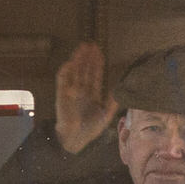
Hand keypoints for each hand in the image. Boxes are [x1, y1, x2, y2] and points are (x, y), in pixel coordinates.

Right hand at [55, 39, 117, 153]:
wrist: (76, 140)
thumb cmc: (90, 130)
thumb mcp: (106, 115)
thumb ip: (113, 101)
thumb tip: (122, 88)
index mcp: (92, 95)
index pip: (95, 75)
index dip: (97, 64)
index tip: (99, 52)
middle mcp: (81, 91)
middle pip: (85, 70)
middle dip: (88, 57)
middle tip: (92, 44)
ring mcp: (71, 92)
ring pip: (75, 71)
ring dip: (78, 59)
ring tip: (82, 47)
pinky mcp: (62, 95)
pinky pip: (62, 81)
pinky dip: (65, 72)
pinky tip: (70, 62)